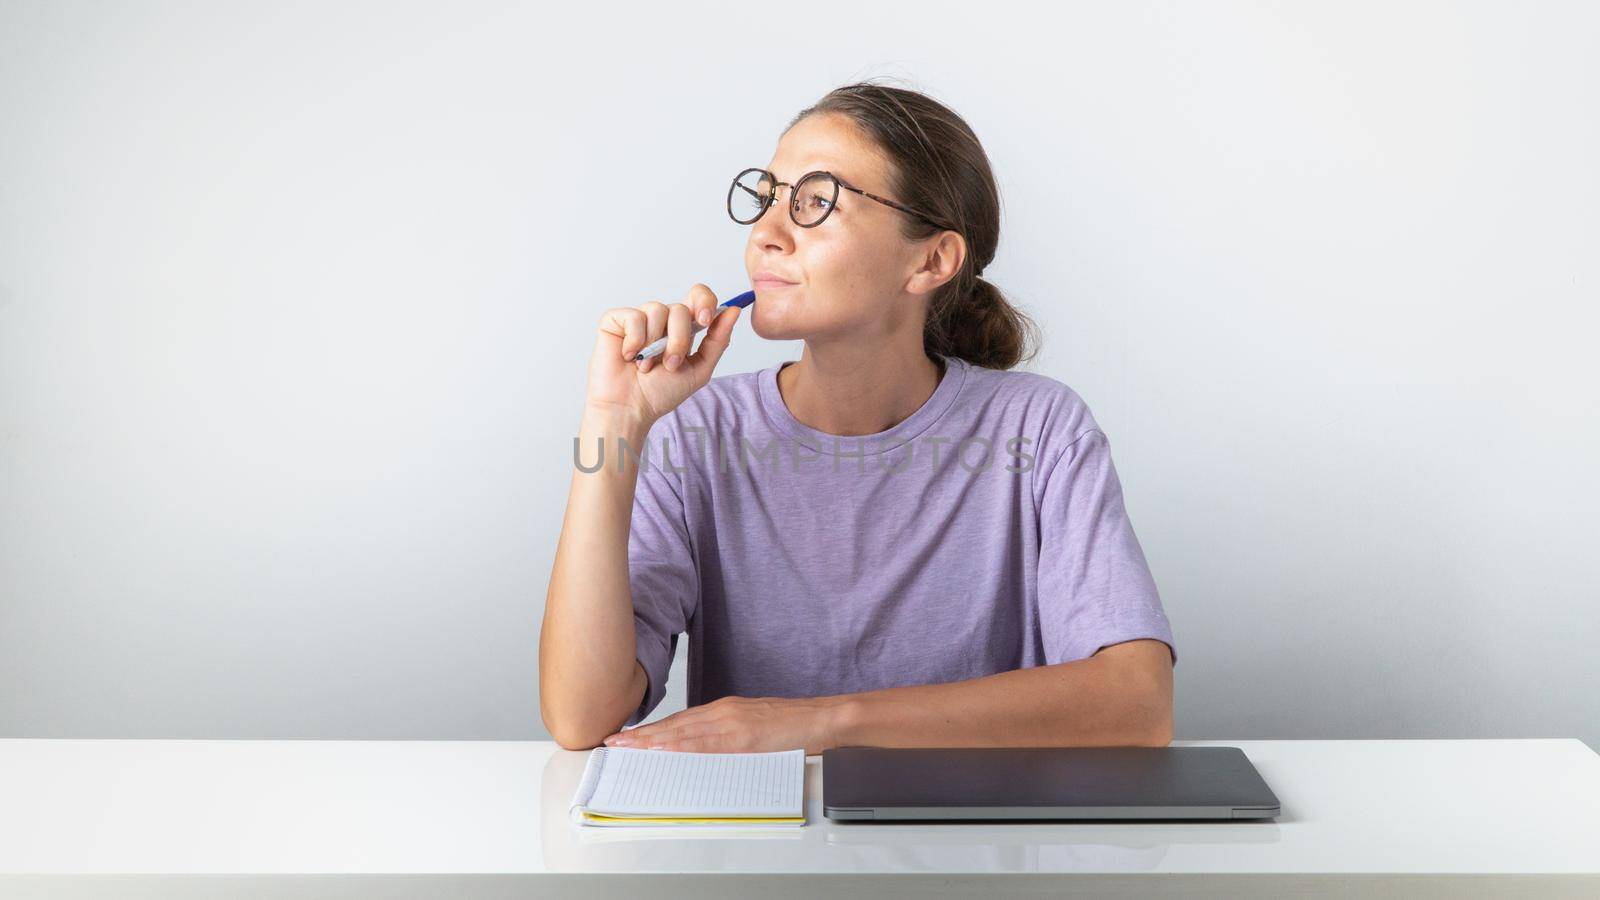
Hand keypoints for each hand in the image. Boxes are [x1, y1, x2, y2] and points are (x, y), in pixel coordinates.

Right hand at [585, 283, 740, 426]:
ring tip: (646, 365)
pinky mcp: (616, 321)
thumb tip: (734, 310)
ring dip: (656, 344)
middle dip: (679, 339)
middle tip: (670, 364)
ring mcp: (639, 319)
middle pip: (681, 307)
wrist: (629, 409)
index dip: (705, 301)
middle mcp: (662, 320)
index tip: (705, 320)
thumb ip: (718, 340)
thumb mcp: (699, 369)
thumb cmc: (660, 393)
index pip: (699, 297)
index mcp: (683, 328)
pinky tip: (629, 356)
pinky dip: (634, 340)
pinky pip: (633, 316)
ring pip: (658, 309)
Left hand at [601, 695, 847, 754]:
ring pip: (684, 731)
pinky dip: (682, 746)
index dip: (652, 729)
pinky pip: (707, 743)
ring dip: (652, 740)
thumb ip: (727, 736)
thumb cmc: (792, 725)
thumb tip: (702, 753)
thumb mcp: (753, 727)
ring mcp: (733, 722)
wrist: (822, 718)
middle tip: (614, 741)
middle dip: (642, 734)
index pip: (680, 721)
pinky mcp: (744, 736)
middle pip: (675, 724)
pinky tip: (663, 750)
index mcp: (725, 709)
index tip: (629, 735)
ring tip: (628, 747)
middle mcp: (724, 711)